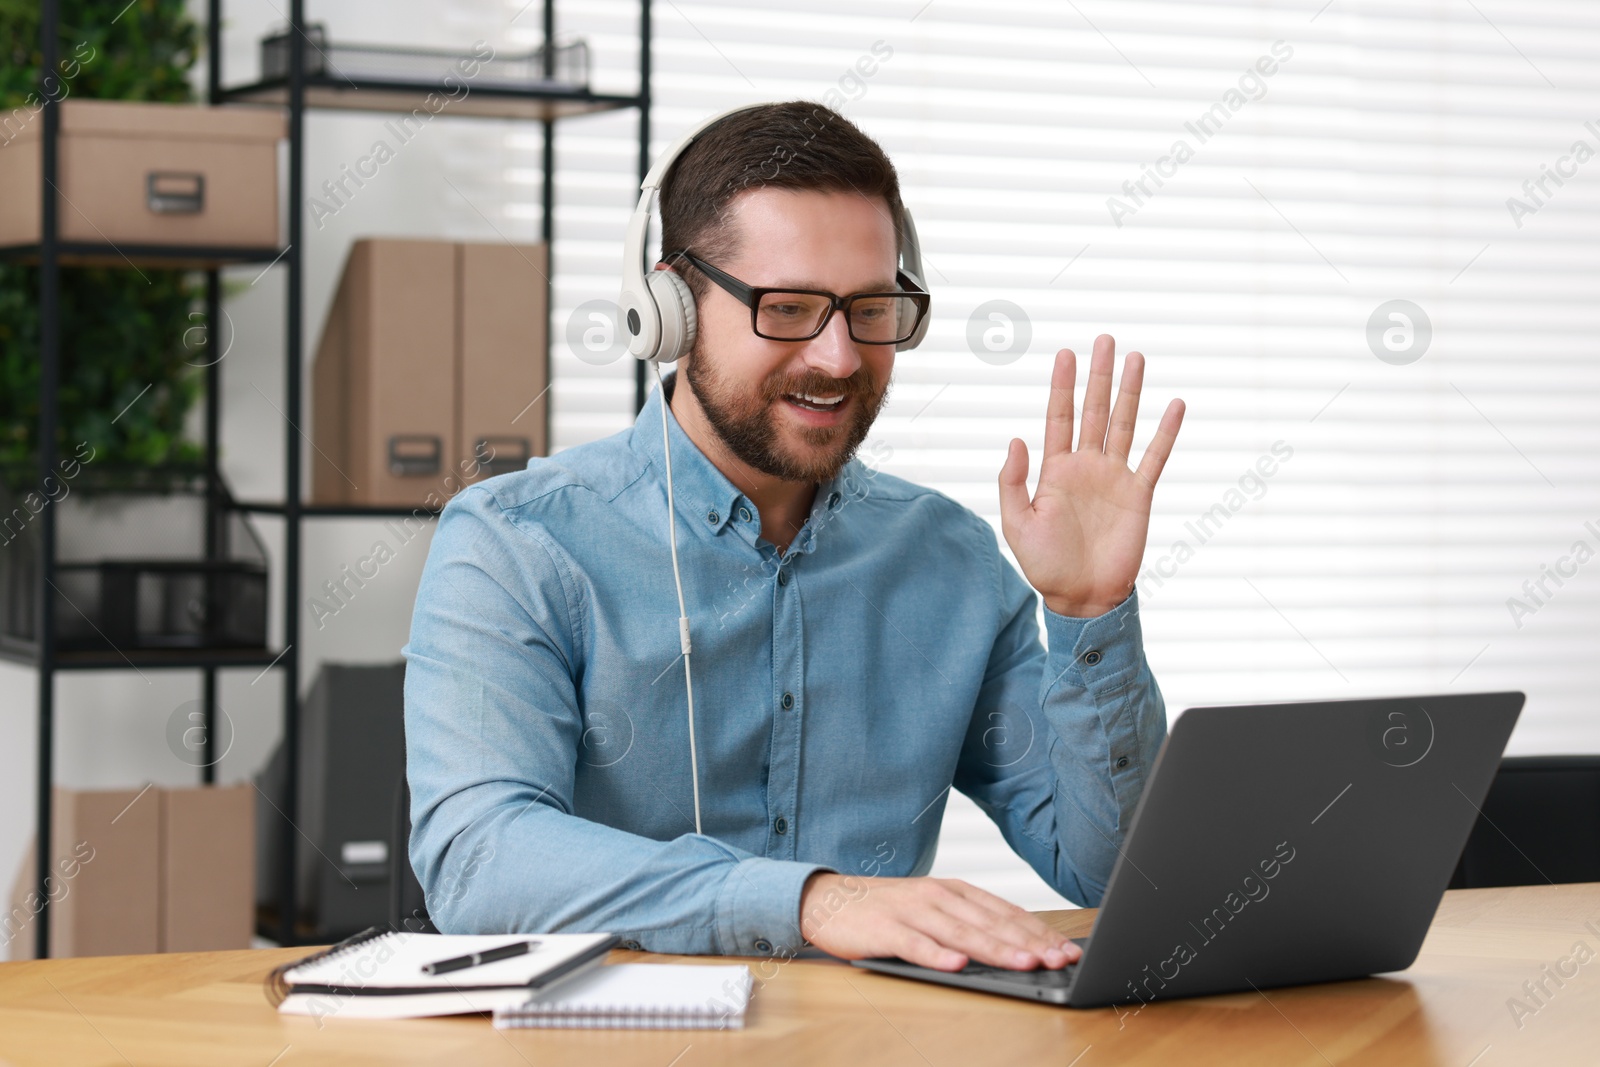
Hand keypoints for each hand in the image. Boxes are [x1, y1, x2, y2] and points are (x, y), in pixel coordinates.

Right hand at [798, 872, 1080, 970]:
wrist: (829, 900)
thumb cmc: (887, 910)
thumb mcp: (933, 910)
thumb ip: (968, 925)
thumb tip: (1016, 947)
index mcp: (955, 890)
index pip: (1006, 912)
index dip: (1039, 932)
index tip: (1067, 950)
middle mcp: (938, 896)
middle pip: (991, 923)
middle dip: (1030, 943)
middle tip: (1060, 960)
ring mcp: (912, 911)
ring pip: (962, 933)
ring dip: (996, 949)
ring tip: (1025, 963)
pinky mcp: (885, 929)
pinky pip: (916, 944)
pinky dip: (938, 955)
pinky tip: (958, 966)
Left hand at [999, 335, 1184, 617]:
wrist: (1081, 596)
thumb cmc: (1045, 564)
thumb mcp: (1017, 523)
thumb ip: (1013, 481)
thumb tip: (1016, 439)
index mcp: (1055, 470)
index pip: (1060, 416)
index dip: (1063, 385)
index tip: (1065, 353)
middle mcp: (1087, 466)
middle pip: (1095, 410)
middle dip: (1098, 376)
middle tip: (1104, 340)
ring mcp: (1114, 478)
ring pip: (1125, 424)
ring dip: (1131, 392)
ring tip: (1136, 358)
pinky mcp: (1138, 495)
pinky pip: (1155, 457)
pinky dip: (1165, 432)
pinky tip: (1174, 405)